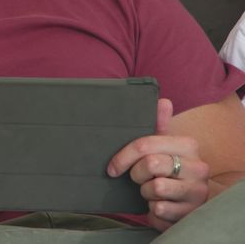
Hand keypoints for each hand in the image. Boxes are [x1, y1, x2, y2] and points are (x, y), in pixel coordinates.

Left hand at [108, 98, 209, 230]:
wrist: (185, 202)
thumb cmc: (167, 170)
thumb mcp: (162, 146)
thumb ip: (159, 124)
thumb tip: (163, 100)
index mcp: (188, 145)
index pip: (145, 145)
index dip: (123, 157)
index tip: (113, 168)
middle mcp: (198, 167)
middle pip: (149, 165)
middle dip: (136, 175)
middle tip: (138, 179)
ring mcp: (197, 190)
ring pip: (155, 188)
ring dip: (146, 193)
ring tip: (151, 191)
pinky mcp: (192, 212)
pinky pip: (160, 209)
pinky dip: (153, 209)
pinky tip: (159, 205)